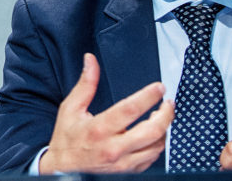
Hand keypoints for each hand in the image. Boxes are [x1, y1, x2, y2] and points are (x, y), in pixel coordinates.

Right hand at [39, 53, 172, 173]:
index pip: (130, 109)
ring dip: (164, 130)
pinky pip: (152, 159)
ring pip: (156, 147)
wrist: (62, 168)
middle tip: (168, 103)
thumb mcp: (71, 108)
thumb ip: (85, 84)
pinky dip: (157, 145)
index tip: (159, 87)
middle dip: (166, 114)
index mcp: (99, 129)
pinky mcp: (128, 172)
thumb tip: (90, 61)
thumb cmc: (67, 138)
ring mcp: (122, 163)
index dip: (148, 96)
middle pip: (151, 131)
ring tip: (162, 117)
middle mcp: (113, 148)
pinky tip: (154, 135)